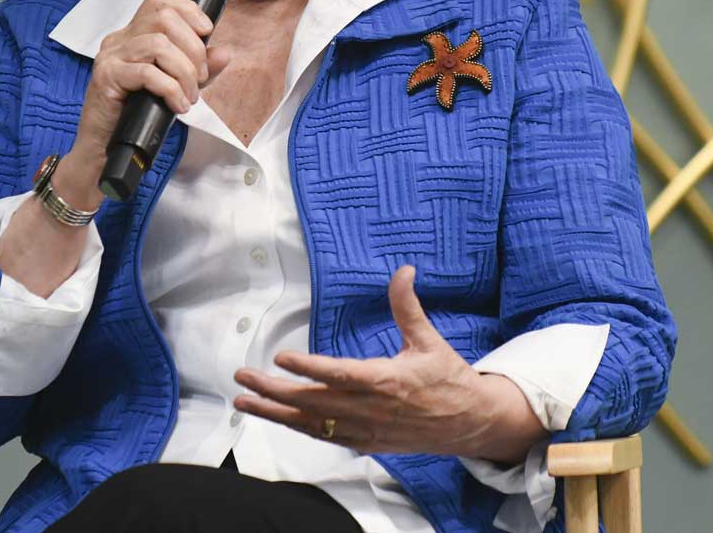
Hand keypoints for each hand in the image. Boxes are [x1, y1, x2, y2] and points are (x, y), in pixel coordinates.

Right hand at [61, 0, 231, 205]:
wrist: (105, 148)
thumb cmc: (137, 115)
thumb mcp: (176, 87)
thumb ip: (199, 69)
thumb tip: (224, 53)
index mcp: (133, 35)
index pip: (159, 0)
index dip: (188, 10)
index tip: (207, 33)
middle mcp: (119, 39)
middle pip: (163, 19)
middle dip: (193, 48)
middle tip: (200, 78)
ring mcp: (110, 57)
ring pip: (157, 44)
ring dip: (184, 72)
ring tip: (189, 96)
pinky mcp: (107, 78)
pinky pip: (147, 73)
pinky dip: (170, 89)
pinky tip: (177, 105)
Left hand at [231, 266, 543, 460]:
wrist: (470, 424)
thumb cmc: (448, 379)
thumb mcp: (430, 340)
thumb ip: (408, 307)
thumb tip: (402, 270)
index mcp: (387, 381)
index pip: (340, 375)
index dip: (310, 369)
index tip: (281, 358)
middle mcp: (370, 409)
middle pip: (314, 402)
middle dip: (274, 391)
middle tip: (243, 378)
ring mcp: (365, 430)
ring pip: (311, 424)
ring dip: (275, 413)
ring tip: (244, 401)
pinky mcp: (365, 442)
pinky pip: (324, 436)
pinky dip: (297, 427)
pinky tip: (275, 416)